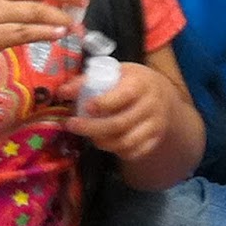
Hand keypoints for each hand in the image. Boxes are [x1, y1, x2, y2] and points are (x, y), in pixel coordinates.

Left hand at [62, 62, 183, 165]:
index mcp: (141, 85)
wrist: (163, 94)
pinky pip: (134, 153)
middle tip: (71, 125)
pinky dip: (117, 151)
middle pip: (119, 124)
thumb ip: (87, 81)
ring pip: (125, 142)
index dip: (102, 104)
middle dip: (91, 128)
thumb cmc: (133, 81)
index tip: (85, 107)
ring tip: (89, 135)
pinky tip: (107, 142)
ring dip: (101, 142)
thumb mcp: (115, 72)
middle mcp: (151, 106)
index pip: (123, 97)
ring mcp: (155, 125)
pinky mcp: (155, 139)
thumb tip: (62, 92)